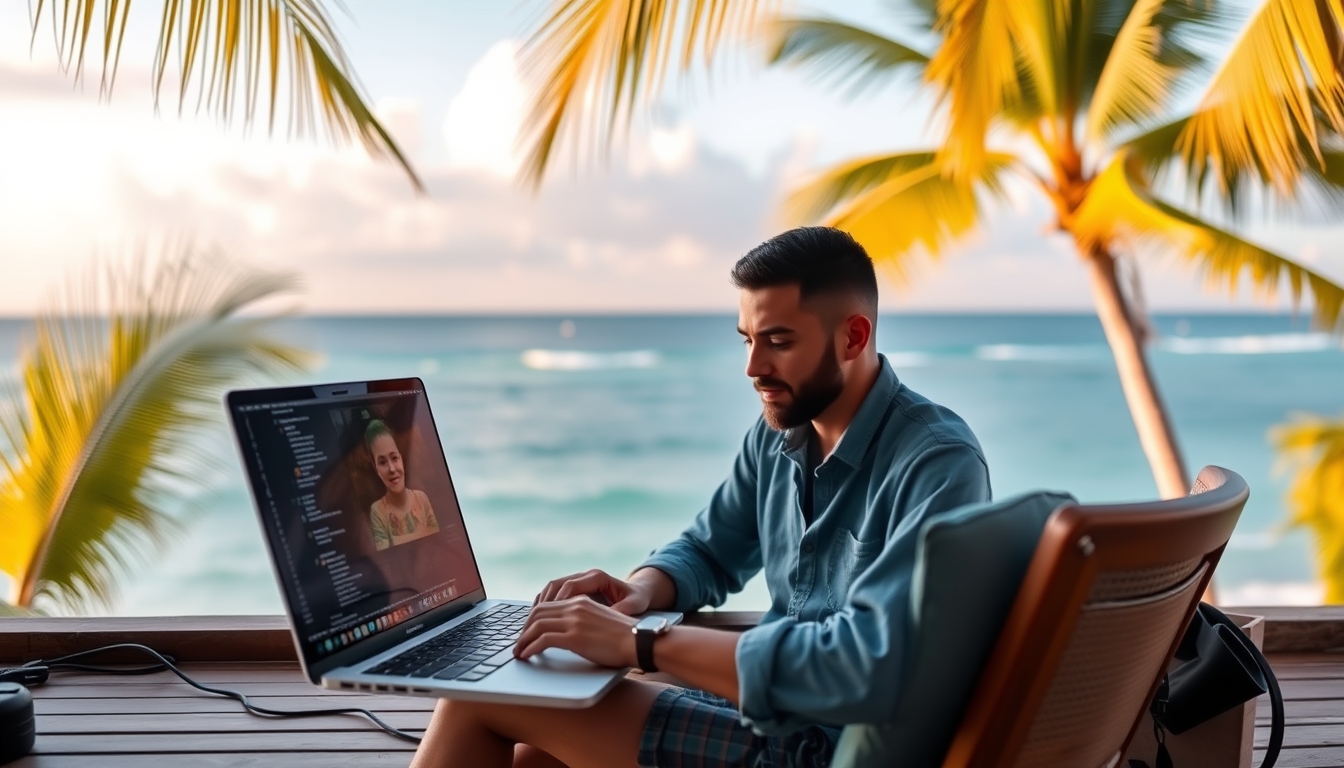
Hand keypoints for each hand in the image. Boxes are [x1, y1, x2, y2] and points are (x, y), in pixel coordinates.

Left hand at [515, 596, 637, 667]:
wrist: (639, 640)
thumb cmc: (623, 637)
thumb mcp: (599, 621)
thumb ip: (582, 622)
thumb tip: (566, 634)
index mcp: (580, 601)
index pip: (547, 605)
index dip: (531, 619)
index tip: (526, 632)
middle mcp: (575, 607)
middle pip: (537, 614)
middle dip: (523, 629)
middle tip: (518, 643)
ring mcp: (574, 621)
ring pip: (536, 626)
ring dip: (523, 640)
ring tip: (518, 652)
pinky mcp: (575, 636)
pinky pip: (543, 640)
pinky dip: (531, 648)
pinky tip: (527, 656)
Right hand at [533, 568, 651, 614]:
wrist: (639, 593)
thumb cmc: (637, 600)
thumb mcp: (633, 605)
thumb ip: (620, 610)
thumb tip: (609, 618)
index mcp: (598, 577)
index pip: (571, 586)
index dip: (558, 601)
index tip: (550, 617)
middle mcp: (586, 575)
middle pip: (557, 584)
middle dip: (544, 604)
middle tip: (533, 622)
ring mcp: (579, 580)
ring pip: (552, 587)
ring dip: (541, 604)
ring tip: (532, 622)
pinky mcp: (576, 588)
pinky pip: (554, 593)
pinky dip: (545, 604)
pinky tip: (538, 619)